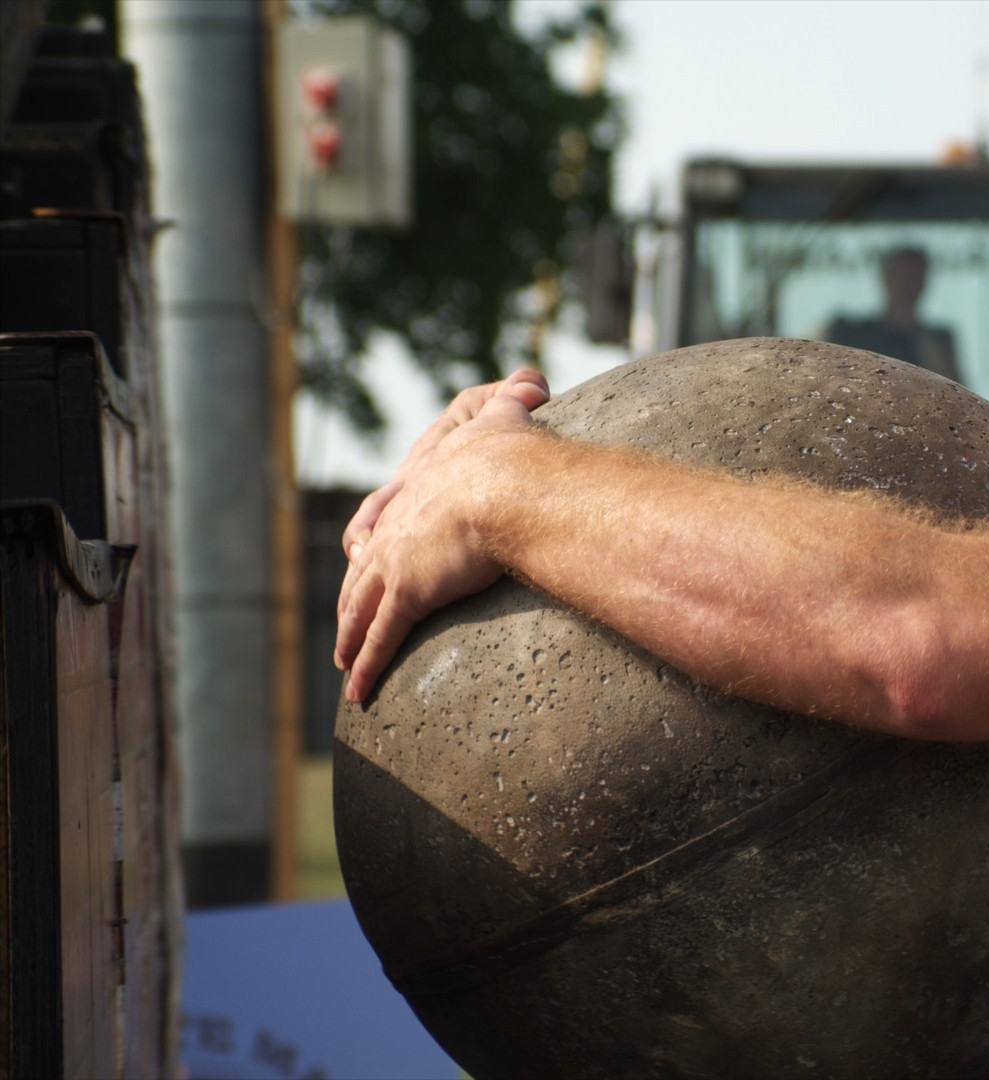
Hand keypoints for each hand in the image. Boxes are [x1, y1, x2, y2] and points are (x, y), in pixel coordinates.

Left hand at [334, 379, 543, 702]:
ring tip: (346, 665)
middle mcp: (397, 526)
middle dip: (352, 598)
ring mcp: (397, 561)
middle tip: (346, 623)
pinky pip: (380, 639)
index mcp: (419, 488)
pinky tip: (358, 691)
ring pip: (361, 608)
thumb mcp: (510, 415)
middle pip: (362, 568)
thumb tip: (534, 381)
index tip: (363, 555)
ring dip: (351, 637)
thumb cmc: (513, 451)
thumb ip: (516, 395)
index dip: (372, 541)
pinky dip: (367, 665)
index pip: (383, 519)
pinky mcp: (407, 593)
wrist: (507, 483)